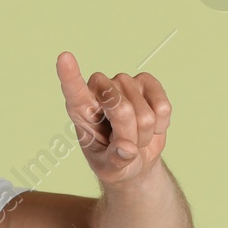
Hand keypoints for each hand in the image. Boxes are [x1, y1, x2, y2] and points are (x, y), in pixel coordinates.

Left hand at [56, 51, 171, 185]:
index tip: (64, 58)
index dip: (70, 75)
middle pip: (121, 108)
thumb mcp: (109, 169)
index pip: (74, 90)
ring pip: (144, 113)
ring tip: (136, 136)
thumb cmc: (115, 160)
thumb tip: (127, 148)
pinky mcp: (147, 82)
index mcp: (80, 109)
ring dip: (145, 134)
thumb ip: (115, 161)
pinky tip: (152, 126)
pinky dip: (161, 125)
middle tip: (126, 144)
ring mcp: (124, 82)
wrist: (136, 158)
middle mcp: (100, 89)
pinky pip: (162, 106)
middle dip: (129, 134)